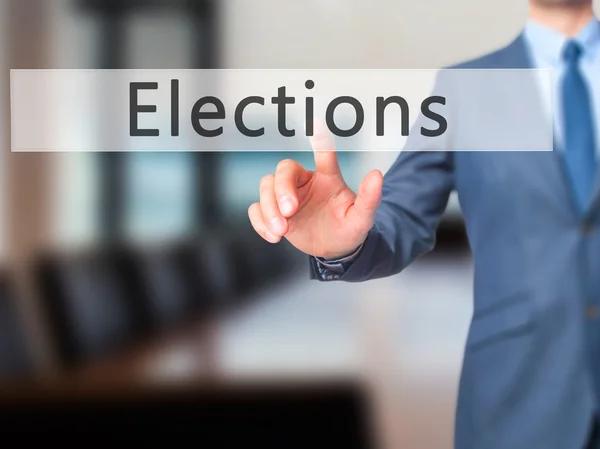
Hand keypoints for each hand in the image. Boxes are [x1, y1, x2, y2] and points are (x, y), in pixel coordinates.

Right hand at [248, 122, 382, 258]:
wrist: (335, 250)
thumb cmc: (348, 228)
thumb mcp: (362, 218)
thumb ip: (369, 198)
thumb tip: (377, 175)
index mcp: (327, 178)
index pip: (324, 153)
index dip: (320, 139)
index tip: (316, 123)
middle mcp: (304, 182)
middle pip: (283, 170)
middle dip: (281, 190)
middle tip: (289, 212)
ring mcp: (286, 197)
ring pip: (265, 187)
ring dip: (269, 209)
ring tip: (281, 231)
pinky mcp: (274, 213)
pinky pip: (256, 209)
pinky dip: (260, 222)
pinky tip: (273, 236)